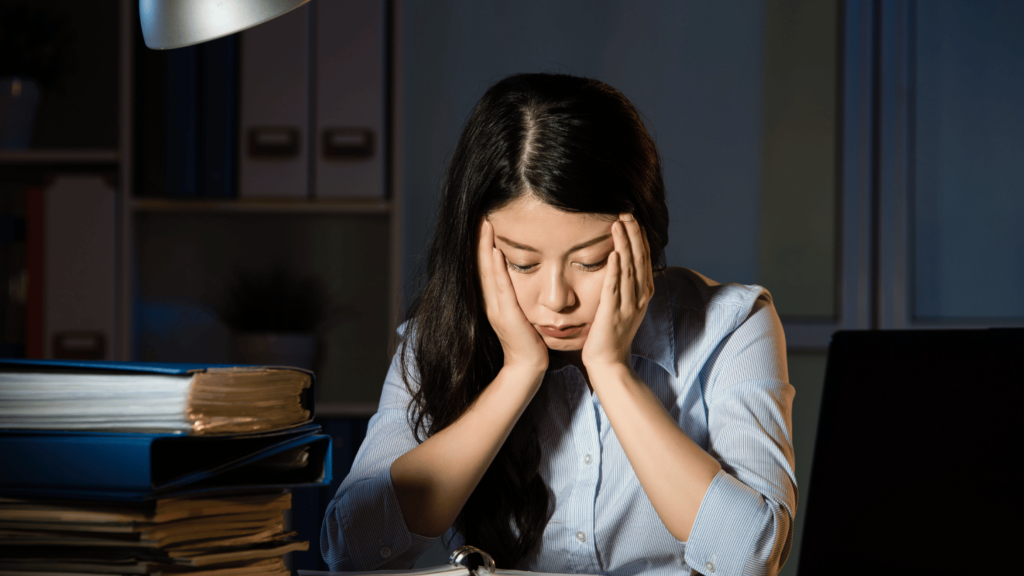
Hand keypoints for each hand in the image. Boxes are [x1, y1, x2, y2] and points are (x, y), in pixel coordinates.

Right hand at [477, 218, 548, 373]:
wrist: (528, 367)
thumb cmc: (529, 341)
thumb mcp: (520, 314)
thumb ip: (516, 297)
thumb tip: (521, 278)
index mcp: (493, 300)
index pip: (484, 267)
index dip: (481, 245)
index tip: (483, 223)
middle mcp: (490, 302)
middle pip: (481, 265)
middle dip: (479, 240)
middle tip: (479, 216)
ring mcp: (496, 308)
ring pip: (488, 271)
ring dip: (485, 247)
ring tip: (485, 225)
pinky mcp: (506, 315)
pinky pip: (501, 287)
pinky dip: (497, 269)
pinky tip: (497, 252)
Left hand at [581, 213, 654, 370]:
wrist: (609, 362)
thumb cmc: (612, 334)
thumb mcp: (624, 306)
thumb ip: (626, 286)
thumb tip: (622, 264)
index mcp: (643, 293)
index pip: (643, 259)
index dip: (638, 238)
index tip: (631, 218)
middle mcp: (639, 297)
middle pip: (639, 259)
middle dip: (633, 234)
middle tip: (626, 212)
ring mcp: (628, 305)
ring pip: (629, 268)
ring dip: (625, 244)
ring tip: (619, 223)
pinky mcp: (613, 313)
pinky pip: (615, 288)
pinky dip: (616, 270)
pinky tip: (615, 254)